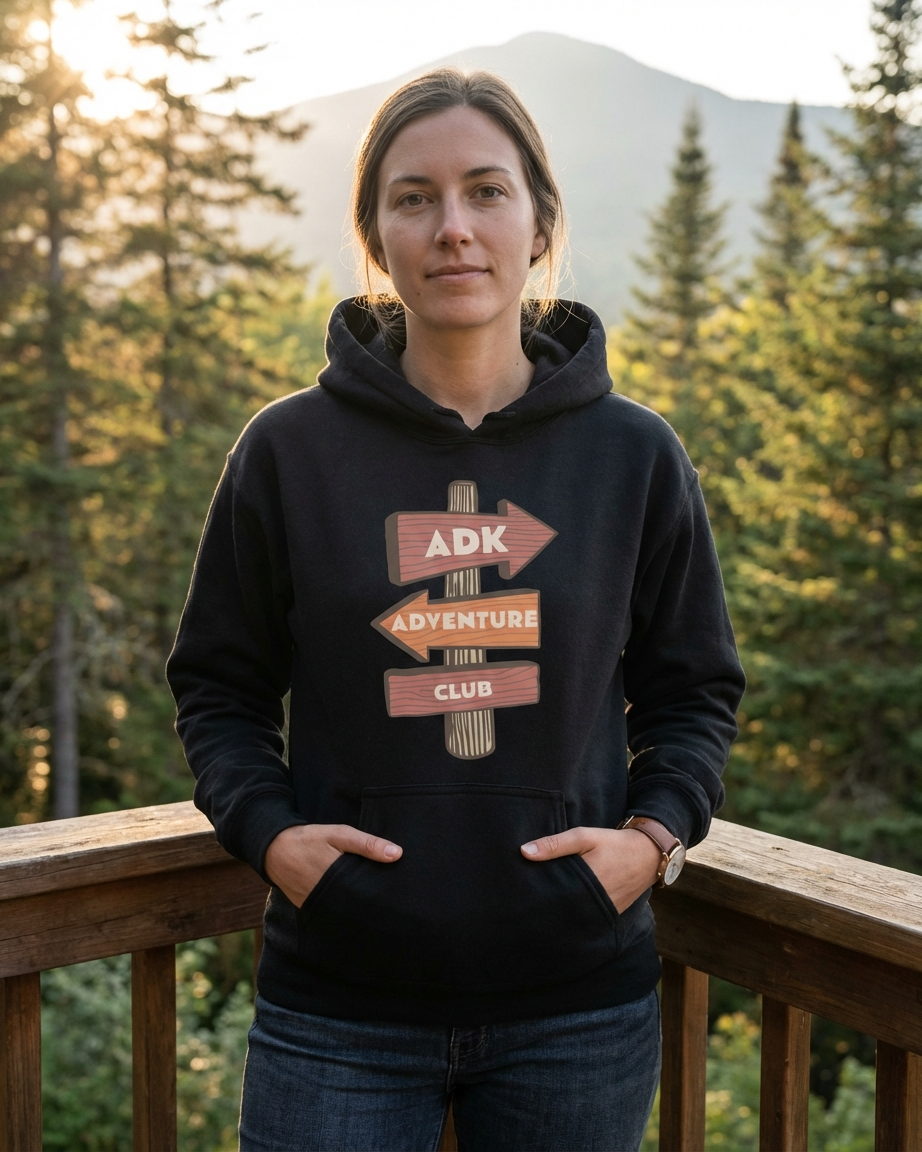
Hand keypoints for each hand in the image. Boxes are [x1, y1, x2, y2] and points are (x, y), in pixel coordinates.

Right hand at [264, 824, 401, 907]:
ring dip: (356, 910)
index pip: (366, 898)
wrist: (274, 848)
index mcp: (337, 881)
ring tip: (376, 911)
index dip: (381, 900)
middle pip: (356, 909)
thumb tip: (397, 854)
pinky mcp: (309, 909)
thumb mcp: (339, 835)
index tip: (397, 901)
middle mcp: (326, 900)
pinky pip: (330, 912)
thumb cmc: (309, 839)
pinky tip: (353, 907)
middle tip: (391, 909)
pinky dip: (341, 909)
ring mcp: (316, 907)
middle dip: (371, 908)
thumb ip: (367, 844)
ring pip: (343, 913)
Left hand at [521, 827, 661, 912]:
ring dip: (559, 914)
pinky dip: (575, 915)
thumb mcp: (584, 837)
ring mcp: (604, 912)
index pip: (554, 897)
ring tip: (539, 912)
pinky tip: (562, 912)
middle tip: (524, 907)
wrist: (648, 854)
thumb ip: (555, 844)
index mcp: (586, 883)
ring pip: (574, 917)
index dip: (536, 898)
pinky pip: (588, 918)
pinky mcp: (610, 915)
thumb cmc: (613, 843)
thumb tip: (524, 852)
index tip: (519, 898)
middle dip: (545, 909)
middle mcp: (595, 903)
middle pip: (562, 911)